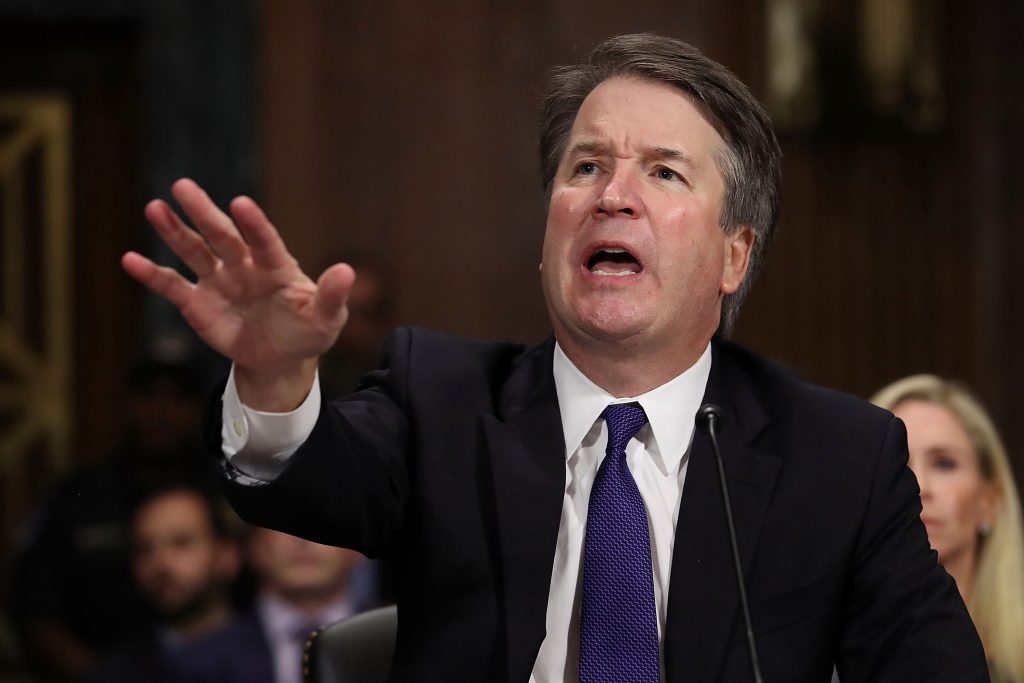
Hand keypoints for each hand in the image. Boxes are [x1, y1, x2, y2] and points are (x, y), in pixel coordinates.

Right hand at [122, 178, 354, 408]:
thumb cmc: (308, 332)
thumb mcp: (326, 320)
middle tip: (183, 186)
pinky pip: (172, 286)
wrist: (281, 359)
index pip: (263, 241)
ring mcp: (219, 281)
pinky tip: (130, 259)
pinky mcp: (198, 303)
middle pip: (222, 236)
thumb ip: (332, 296)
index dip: (254, 224)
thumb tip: (347, 271)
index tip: (241, 203)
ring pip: (194, 251)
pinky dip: (152, 275)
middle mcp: (244, 266)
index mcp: (276, 266)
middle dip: (204, 213)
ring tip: (155, 207)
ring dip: (174, 231)